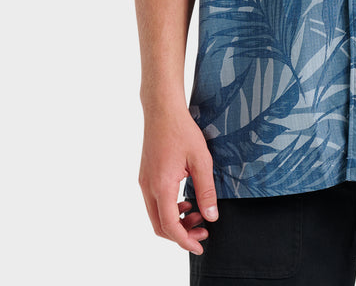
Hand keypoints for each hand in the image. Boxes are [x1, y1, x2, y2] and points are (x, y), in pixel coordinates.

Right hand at [138, 106, 218, 253]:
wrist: (162, 109)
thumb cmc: (182, 130)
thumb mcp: (201, 160)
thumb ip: (206, 190)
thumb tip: (211, 216)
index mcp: (161, 186)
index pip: (170, 226)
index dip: (185, 241)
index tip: (200, 245)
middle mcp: (148, 187)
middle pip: (160, 226)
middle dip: (181, 234)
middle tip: (203, 231)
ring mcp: (144, 182)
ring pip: (156, 215)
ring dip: (175, 221)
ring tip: (197, 215)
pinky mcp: (145, 176)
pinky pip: (154, 202)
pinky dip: (169, 209)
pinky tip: (185, 201)